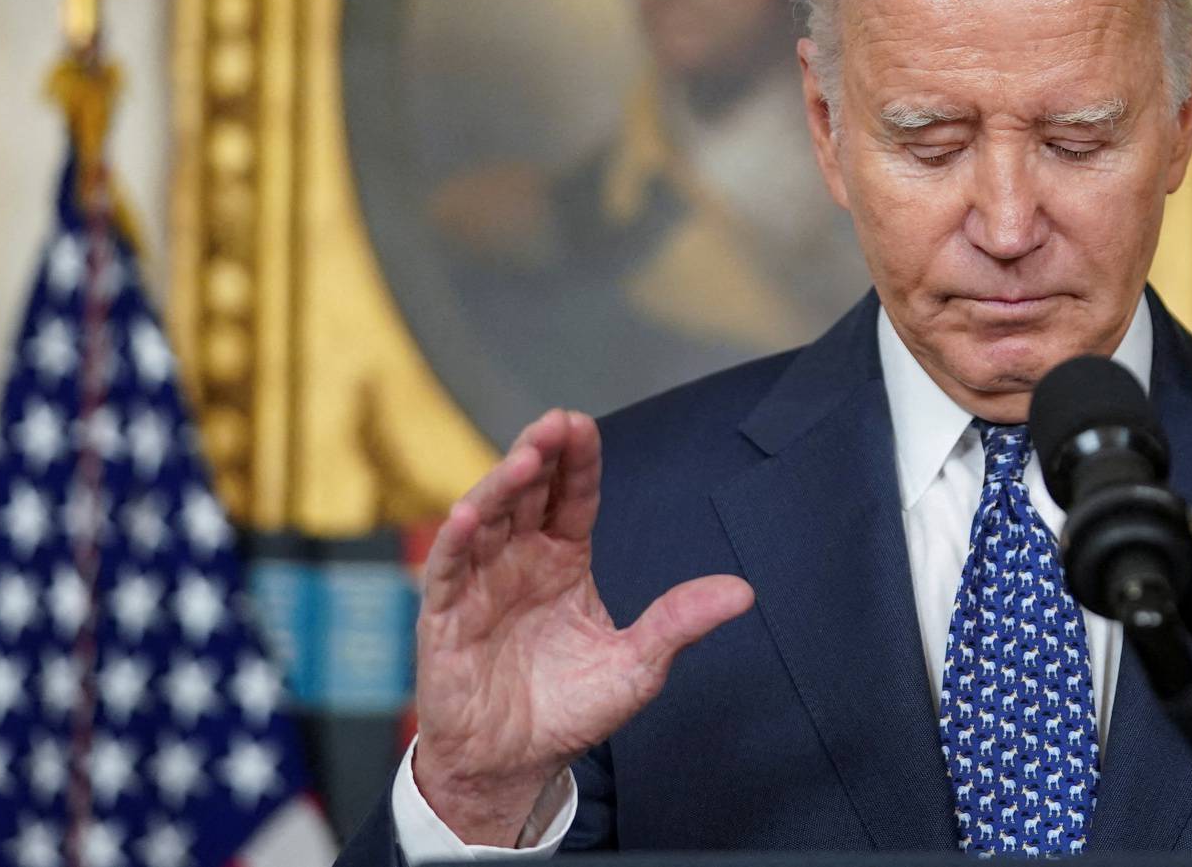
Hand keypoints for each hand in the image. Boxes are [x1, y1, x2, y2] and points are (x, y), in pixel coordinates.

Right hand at [410, 410, 754, 846]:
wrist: (515, 768)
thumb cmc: (569, 711)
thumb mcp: (637, 665)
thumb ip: (679, 622)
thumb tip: (745, 591)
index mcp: (563, 559)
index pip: (571, 497)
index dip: (577, 462)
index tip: (582, 424)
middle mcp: (519, 559)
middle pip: (526, 493)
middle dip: (539, 454)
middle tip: (556, 424)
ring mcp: (480, 583)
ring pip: (486, 518)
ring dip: (500, 486)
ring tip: (524, 459)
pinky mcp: (446, 617)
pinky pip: (448, 570)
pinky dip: (456, 540)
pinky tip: (470, 515)